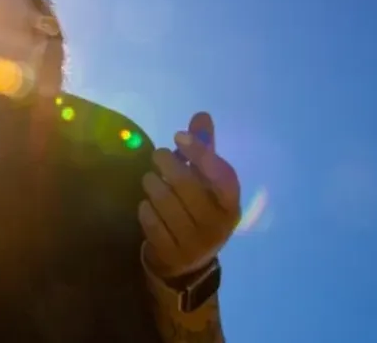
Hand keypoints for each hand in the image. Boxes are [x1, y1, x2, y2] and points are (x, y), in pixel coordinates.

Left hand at [138, 112, 241, 278]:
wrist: (187, 262)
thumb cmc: (197, 210)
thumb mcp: (206, 183)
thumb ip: (204, 150)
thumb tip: (201, 115)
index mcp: (231, 205)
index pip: (221, 175)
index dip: (201, 152)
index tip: (178, 135)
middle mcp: (218, 226)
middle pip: (189, 187)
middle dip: (169, 166)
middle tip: (158, 155)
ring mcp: (195, 244)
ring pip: (167, 205)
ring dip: (153, 186)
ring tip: (150, 179)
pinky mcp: (172, 254)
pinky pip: (153, 224)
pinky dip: (146, 209)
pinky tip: (146, 204)